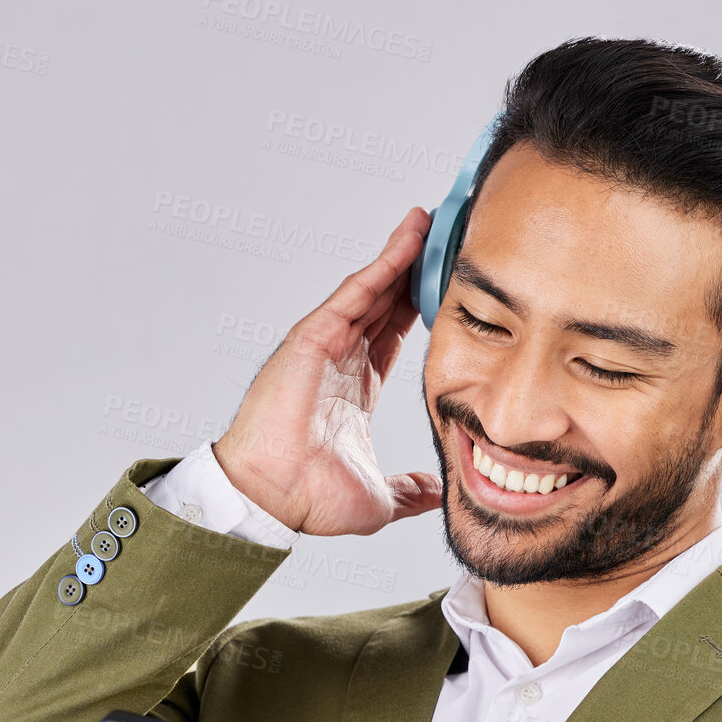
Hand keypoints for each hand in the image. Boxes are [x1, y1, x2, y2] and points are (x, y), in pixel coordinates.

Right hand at [211, 207, 442, 536]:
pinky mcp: (313, 337)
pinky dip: (383, 264)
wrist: (273, 497)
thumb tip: (438, 492)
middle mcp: (340, 361)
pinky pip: (354, 292)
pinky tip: (409, 240)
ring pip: (371, 289)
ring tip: (430, 222)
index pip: (392, 337)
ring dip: (401, 254)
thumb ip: (411, 490)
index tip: (448, 290)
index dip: (418, 310)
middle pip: (384, 303)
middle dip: (413, 271)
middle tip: (445, 239)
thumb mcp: (381, 499)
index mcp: (354, 390)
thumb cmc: (309, 498)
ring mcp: (325, 346)